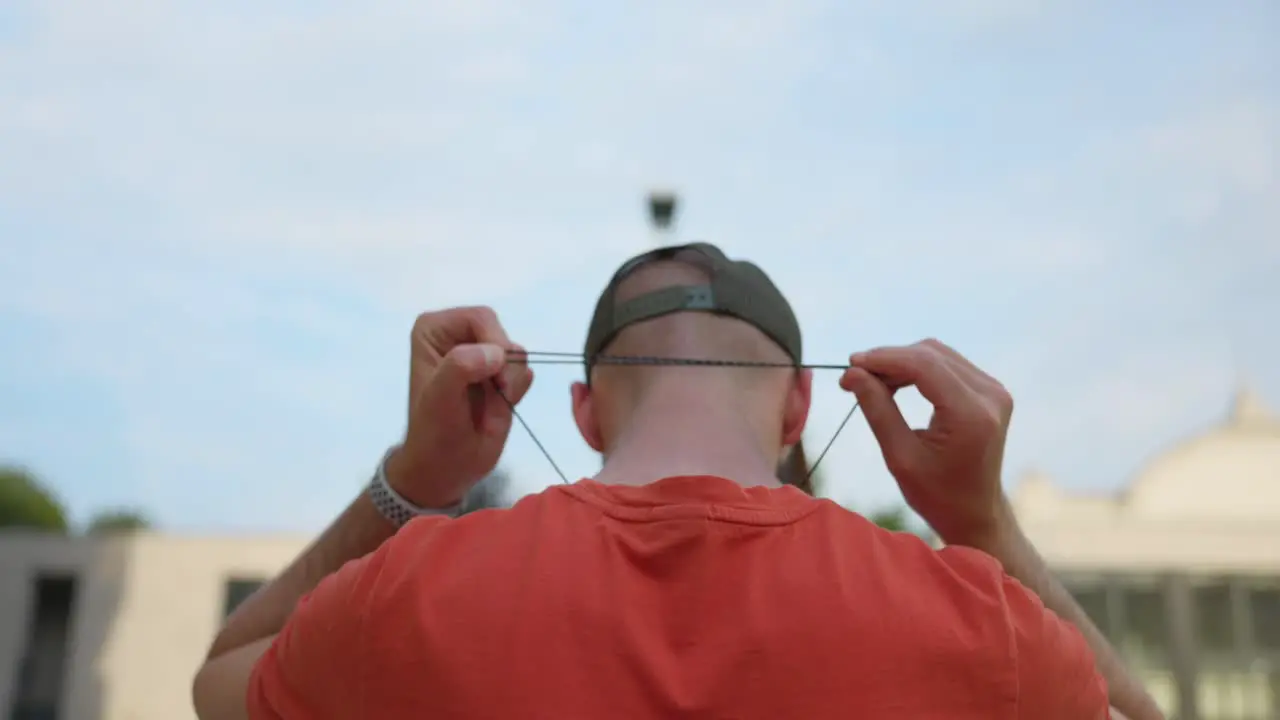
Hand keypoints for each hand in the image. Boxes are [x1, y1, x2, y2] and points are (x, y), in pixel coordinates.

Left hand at [384, 306, 532, 508]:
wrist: (447, 467)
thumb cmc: (435, 430)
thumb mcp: (439, 397)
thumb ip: (460, 367)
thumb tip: (496, 354)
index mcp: (436, 329)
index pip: (481, 318)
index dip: (494, 345)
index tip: (493, 379)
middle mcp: (460, 336)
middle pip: (502, 334)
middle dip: (505, 367)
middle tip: (495, 394)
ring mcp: (482, 357)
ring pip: (518, 353)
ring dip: (511, 382)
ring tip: (493, 405)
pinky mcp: (501, 376)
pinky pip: (524, 371)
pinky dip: (518, 391)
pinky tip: (500, 408)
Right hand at [839, 339, 1013, 546]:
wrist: (975, 512)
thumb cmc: (936, 494)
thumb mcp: (900, 456)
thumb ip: (878, 409)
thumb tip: (852, 372)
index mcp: (971, 415)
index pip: (924, 366)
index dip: (884, 359)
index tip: (850, 364)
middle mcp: (990, 396)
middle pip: (930, 354)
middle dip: (889, 359)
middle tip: (854, 377)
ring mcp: (994, 391)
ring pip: (938, 354)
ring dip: (901, 361)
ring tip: (871, 381)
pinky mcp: (990, 391)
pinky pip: (948, 365)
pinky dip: (918, 368)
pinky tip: (895, 383)